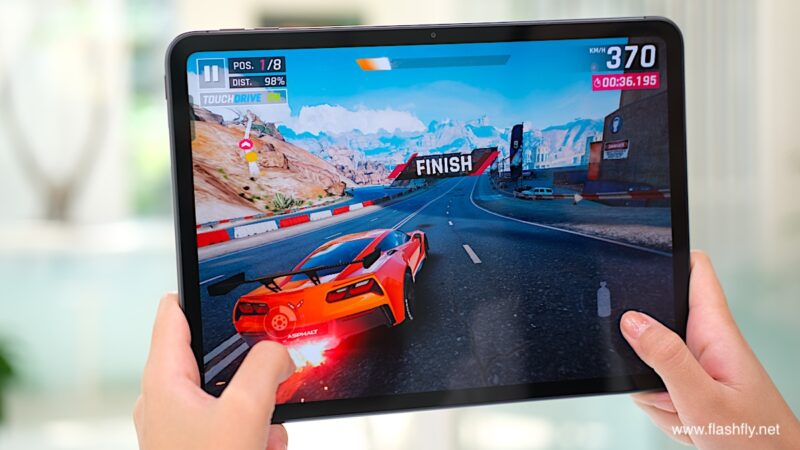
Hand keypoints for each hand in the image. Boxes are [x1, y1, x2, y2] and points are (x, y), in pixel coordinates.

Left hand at [134, 293, 295, 449]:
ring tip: (267, 431)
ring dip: (257, 408)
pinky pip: (229, 423)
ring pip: (227, 394)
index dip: (200, 290)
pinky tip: (262, 445)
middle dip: (250, 365)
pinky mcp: (194, 443)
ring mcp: (178, 425)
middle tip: (273, 369)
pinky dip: (252, 431)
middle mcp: (165, 399)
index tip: (228, 285)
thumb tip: (279, 354)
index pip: (173, 311)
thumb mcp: (246, 410)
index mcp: (165, 379)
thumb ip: (266, 366)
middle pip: (212, 354)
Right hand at [621, 251, 799, 448]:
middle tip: (661, 383)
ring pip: (648, 359)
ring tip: (681, 410)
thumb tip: (632, 320)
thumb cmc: (754, 440)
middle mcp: (706, 342)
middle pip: (654, 321)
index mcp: (716, 331)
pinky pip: (655, 386)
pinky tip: (682, 420)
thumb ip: (665, 358)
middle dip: (641, 352)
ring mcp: (697, 364)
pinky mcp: (691, 385)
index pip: (696, 271)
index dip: (669, 254)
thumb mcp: (702, 399)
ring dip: (653, 389)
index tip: (638, 251)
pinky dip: (660, 407)